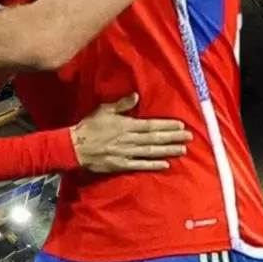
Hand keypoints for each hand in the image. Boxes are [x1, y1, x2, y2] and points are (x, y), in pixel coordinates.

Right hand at [70, 93, 191, 172]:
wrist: (74, 146)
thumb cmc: (88, 127)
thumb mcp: (103, 111)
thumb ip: (121, 105)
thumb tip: (136, 96)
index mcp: (125, 125)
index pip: (150, 125)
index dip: (166, 125)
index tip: (180, 125)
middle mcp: (129, 139)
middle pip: (154, 138)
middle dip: (172, 137)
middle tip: (188, 137)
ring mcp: (126, 153)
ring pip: (150, 151)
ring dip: (167, 150)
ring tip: (182, 149)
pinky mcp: (121, 165)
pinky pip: (140, 165)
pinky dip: (153, 165)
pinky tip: (165, 164)